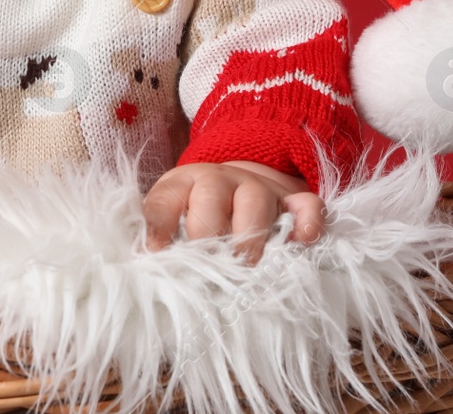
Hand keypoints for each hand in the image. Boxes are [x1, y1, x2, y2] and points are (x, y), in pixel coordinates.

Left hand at [142, 160, 324, 265]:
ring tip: (245, 270)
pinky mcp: (291, 201)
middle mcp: (218, 181)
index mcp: (182, 184)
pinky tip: (303, 242)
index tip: (154, 254)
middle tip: (207, 271)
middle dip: (208, 240)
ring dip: (250, 239)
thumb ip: (159, 236)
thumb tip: (144, 265)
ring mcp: (258, 188)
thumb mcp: (170, 215)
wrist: (237, 184)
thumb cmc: (195, 211)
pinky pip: (306, 204)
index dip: (157, 227)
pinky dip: (308, 222)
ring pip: (256, 203)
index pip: (164, 200)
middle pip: (211, 200)